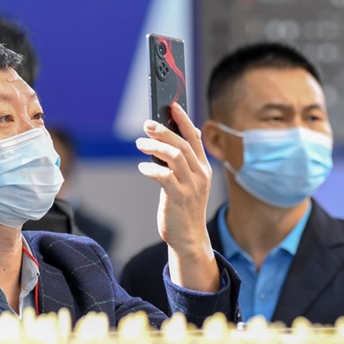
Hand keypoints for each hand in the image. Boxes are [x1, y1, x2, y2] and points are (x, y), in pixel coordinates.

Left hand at [135, 103, 219, 292]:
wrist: (188, 237)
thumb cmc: (184, 208)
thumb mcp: (187, 183)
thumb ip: (180, 163)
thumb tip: (163, 141)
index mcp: (203, 168)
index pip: (195, 137)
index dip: (184, 120)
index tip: (172, 106)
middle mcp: (200, 174)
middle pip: (182, 144)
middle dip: (164, 130)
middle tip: (147, 124)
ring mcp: (191, 186)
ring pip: (174, 156)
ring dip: (155, 146)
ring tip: (140, 144)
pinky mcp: (179, 198)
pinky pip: (164, 176)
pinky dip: (151, 168)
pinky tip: (142, 167)